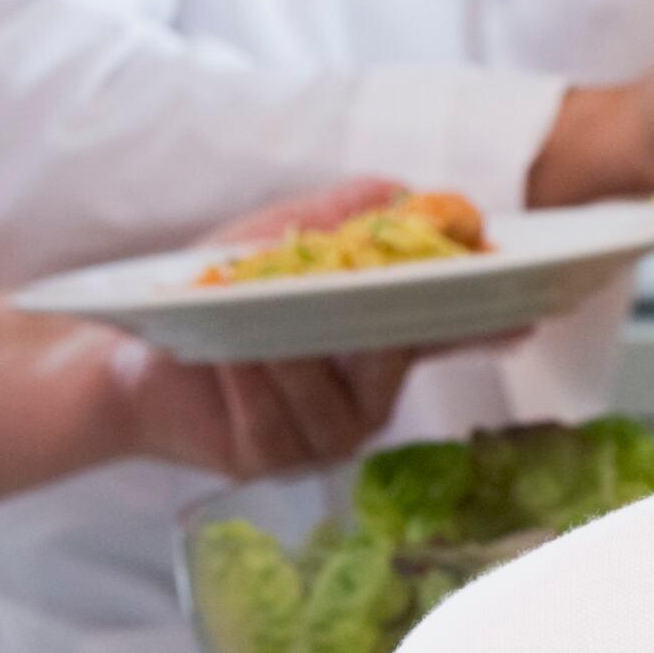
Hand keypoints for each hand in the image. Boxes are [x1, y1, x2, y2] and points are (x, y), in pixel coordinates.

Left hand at [88, 178, 486, 479]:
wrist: (128, 358)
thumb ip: (343, 214)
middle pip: (392, 361)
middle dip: (375, 324)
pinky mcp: (267, 461)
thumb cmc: (211, 294)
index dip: (488, 325)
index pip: (446, 334)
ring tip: (255, 321)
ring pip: (330, 400)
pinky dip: (251, 385)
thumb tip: (403, 191)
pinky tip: (226, 357)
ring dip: (292, 356)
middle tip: (357, 291)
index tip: (526, 314)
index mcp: (377, 347)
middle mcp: (363, 400)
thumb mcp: (280, 236)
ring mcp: (318, 437)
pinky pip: (274, 424)